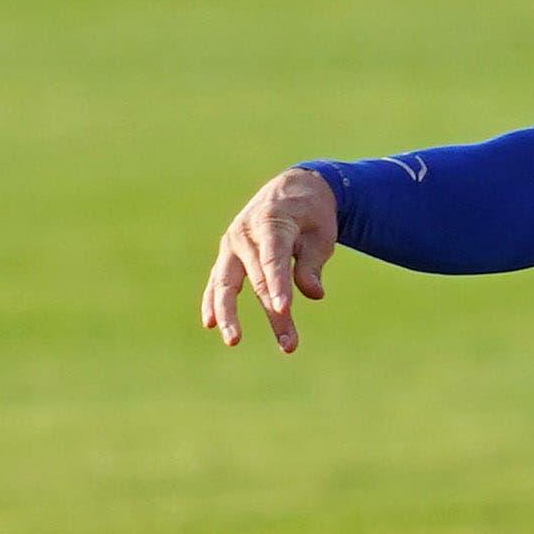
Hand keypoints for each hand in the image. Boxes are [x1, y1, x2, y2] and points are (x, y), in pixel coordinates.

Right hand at [201, 168, 336, 352]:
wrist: (292, 189)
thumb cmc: (312, 215)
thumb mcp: (323, 234)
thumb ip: (314, 263)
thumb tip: (314, 294)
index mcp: (272, 222)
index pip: (274, 259)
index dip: (279, 285)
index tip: (284, 309)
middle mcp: (245, 233)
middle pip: (257, 279)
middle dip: (273, 313)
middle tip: (289, 343)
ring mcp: (231, 244)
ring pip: (227, 283)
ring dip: (230, 314)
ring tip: (234, 341)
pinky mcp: (226, 255)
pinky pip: (217, 281)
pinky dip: (212, 301)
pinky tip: (210, 324)